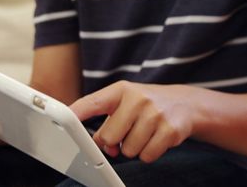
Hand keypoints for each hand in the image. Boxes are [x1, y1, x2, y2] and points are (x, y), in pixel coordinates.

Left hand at [70, 81, 197, 162]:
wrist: (186, 103)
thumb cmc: (147, 105)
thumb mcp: (126, 102)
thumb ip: (108, 120)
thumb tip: (101, 146)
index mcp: (121, 90)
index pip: (91, 103)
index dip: (75, 114)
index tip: (61, 120)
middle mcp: (138, 99)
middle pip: (108, 137)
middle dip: (115, 142)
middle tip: (126, 133)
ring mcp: (155, 114)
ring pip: (128, 150)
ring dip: (134, 148)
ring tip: (144, 133)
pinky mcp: (169, 130)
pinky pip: (147, 156)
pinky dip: (149, 153)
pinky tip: (155, 139)